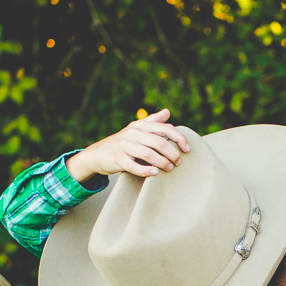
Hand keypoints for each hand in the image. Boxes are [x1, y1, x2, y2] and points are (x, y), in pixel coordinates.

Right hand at [66, 110, 189, 183]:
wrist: (98, 153)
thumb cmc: (122, 143)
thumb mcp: (136, 129)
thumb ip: (152, 121)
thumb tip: (167, 112)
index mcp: (140, 125)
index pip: (165, 128)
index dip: (179, 138)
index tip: (187, 149)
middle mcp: (133, 133)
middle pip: (158, 142)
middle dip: (172, 153)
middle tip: (178, 162)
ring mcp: (124, 146)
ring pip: (147, 154)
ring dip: (162, 162)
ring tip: (169, 168)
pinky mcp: (117, 159)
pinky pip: (133, 166)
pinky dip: (146, 170)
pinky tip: (155, 174)